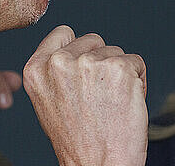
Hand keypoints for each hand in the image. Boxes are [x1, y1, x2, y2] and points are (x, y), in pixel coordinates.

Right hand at [23, 25, 147, 165]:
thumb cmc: (78, 141)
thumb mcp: (49, 101)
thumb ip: (56, 72)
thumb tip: (74, 51)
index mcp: (36, 69)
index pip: (63, 32)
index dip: (77, 48)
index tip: (81, 69)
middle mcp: (60, 62)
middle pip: (93, 40)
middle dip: (100, 61)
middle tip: (97, 96)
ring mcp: (90, 63)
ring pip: (116, 51)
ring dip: (119, 73)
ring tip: (110, 103)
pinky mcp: (119, 68)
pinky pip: (137, 62)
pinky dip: (138, 80)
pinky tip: (125, 103)